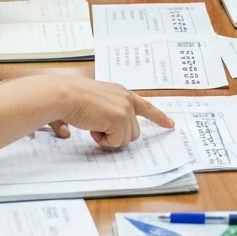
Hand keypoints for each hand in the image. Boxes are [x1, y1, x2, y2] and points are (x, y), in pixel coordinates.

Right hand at [47, 78, 174, 148]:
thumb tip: (105, 132)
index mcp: (122, 93)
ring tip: (93, 125)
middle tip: (98, 127)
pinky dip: (102, 140)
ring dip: (108, 138)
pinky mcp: (119, 120)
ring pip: (125, 139)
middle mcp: (127, 100)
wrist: (65, 94)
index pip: (146, 107)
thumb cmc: (73, 98)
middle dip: (117, 135)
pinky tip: (92, 127)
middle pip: (133, 132)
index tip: (170, 124)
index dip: (159, 117)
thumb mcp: (96, 101)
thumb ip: (106, 112)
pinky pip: (115, 142)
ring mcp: (124, 110)